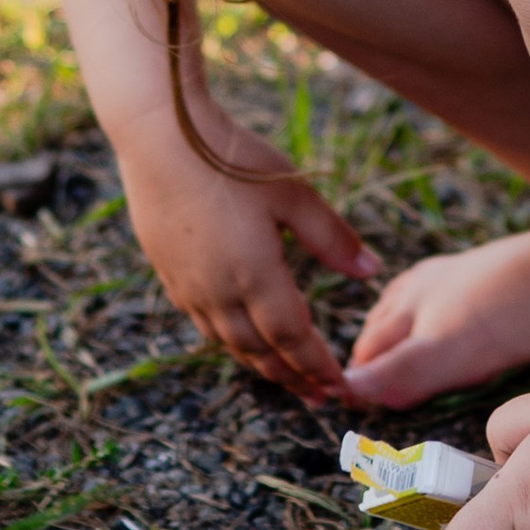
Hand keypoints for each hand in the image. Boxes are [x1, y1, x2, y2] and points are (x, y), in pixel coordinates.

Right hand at [118, 115, 372, 400]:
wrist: (158, 134)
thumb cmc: (231, 156)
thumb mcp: (293, 193)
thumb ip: (333, 237)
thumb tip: (372, 272)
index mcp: (254, 274)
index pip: (292, 339)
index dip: (316, 365)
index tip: (339, 386)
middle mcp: (218, 291)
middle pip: (259, 351)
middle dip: (293, 376)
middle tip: (319, 395)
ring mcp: (189, 285)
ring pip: (229, 343)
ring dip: (261, 364)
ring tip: (286, 374)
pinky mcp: (169, 273)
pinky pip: (205, 324)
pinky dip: (231, 341)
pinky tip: (242, 335)